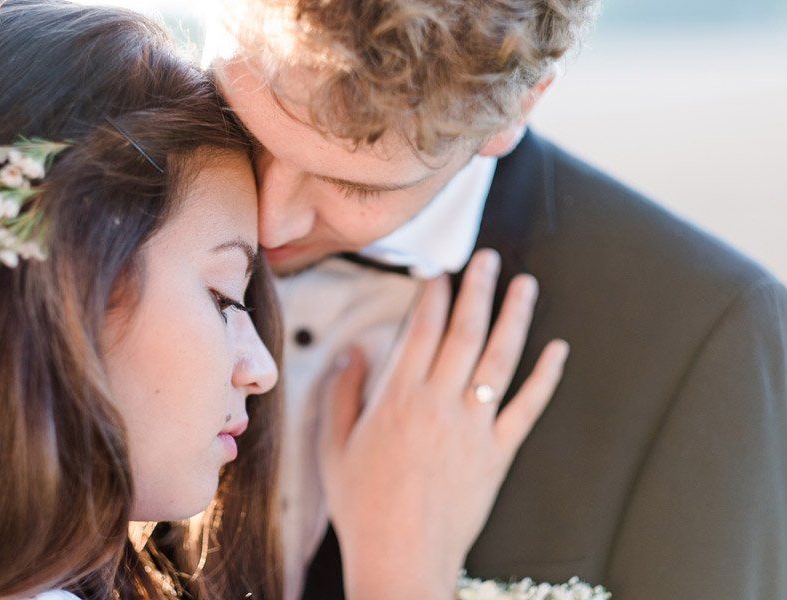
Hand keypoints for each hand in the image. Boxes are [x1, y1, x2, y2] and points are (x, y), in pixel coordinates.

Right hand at [318, 249, 568, 599]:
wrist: (401, 557)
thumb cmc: (363, 507)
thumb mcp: (335, 448)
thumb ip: (343, 395)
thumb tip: (352, 353)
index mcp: (398, 398)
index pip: (421, 332)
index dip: (433, 297)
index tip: (440, 273)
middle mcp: (440, 403)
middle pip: (464, 333)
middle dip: (476, 290)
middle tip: (488, 258)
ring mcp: (474, 427)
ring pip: (500, 360)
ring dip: (514, 318)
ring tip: (525, 284)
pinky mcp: (498, 453)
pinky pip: (527, 408)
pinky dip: (545, 378)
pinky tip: (558, 350)